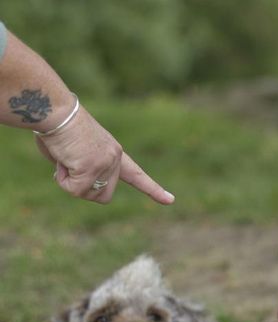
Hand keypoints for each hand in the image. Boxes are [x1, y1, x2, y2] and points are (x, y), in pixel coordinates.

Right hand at [34, 106, 174, 204]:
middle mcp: (115, 158)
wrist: (54, 111)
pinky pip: (74, 189)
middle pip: (103, 196)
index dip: (152, 189)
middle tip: (70, 168)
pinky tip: (63, 159)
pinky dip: (63, 180)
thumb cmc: (57, 127)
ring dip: (70, 183)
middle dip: (83, 190)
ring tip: (65, 158)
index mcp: (114, 152)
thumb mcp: (76, 151)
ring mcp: (106, 163)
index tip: (170, 200)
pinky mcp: (92, 167)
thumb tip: (79, 186)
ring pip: (86, 194)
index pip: (136, 174)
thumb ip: (83, 168)